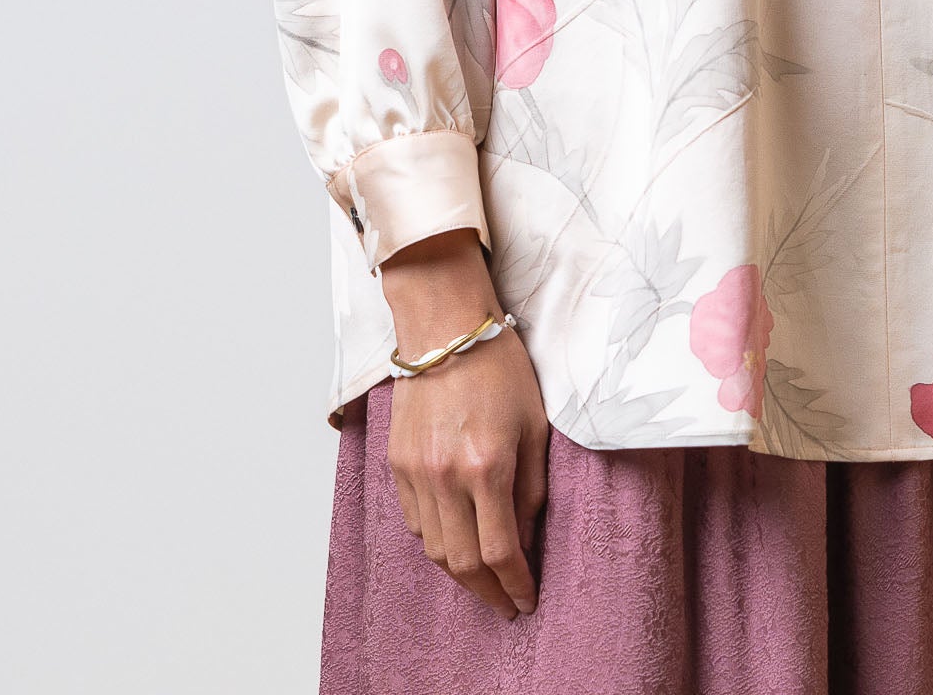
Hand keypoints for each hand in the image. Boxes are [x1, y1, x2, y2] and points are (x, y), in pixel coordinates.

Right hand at [379, 228, 549, 620]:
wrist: (445, 328)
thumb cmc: (500, 368)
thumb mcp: (535, 426)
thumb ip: (532, 489)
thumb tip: (528, 540)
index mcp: (487, 467)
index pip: (500, 552)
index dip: (516, 585)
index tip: (526, 601)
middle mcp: (446, 477)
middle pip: (462, 564)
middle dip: (487, 592)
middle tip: (506, 603)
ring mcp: (416, 473)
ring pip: (434, 549)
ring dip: (460, 573)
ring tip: (482, 579)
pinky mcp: (397, 464)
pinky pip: (414, 523)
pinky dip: (435, 541)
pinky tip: (454, 540)